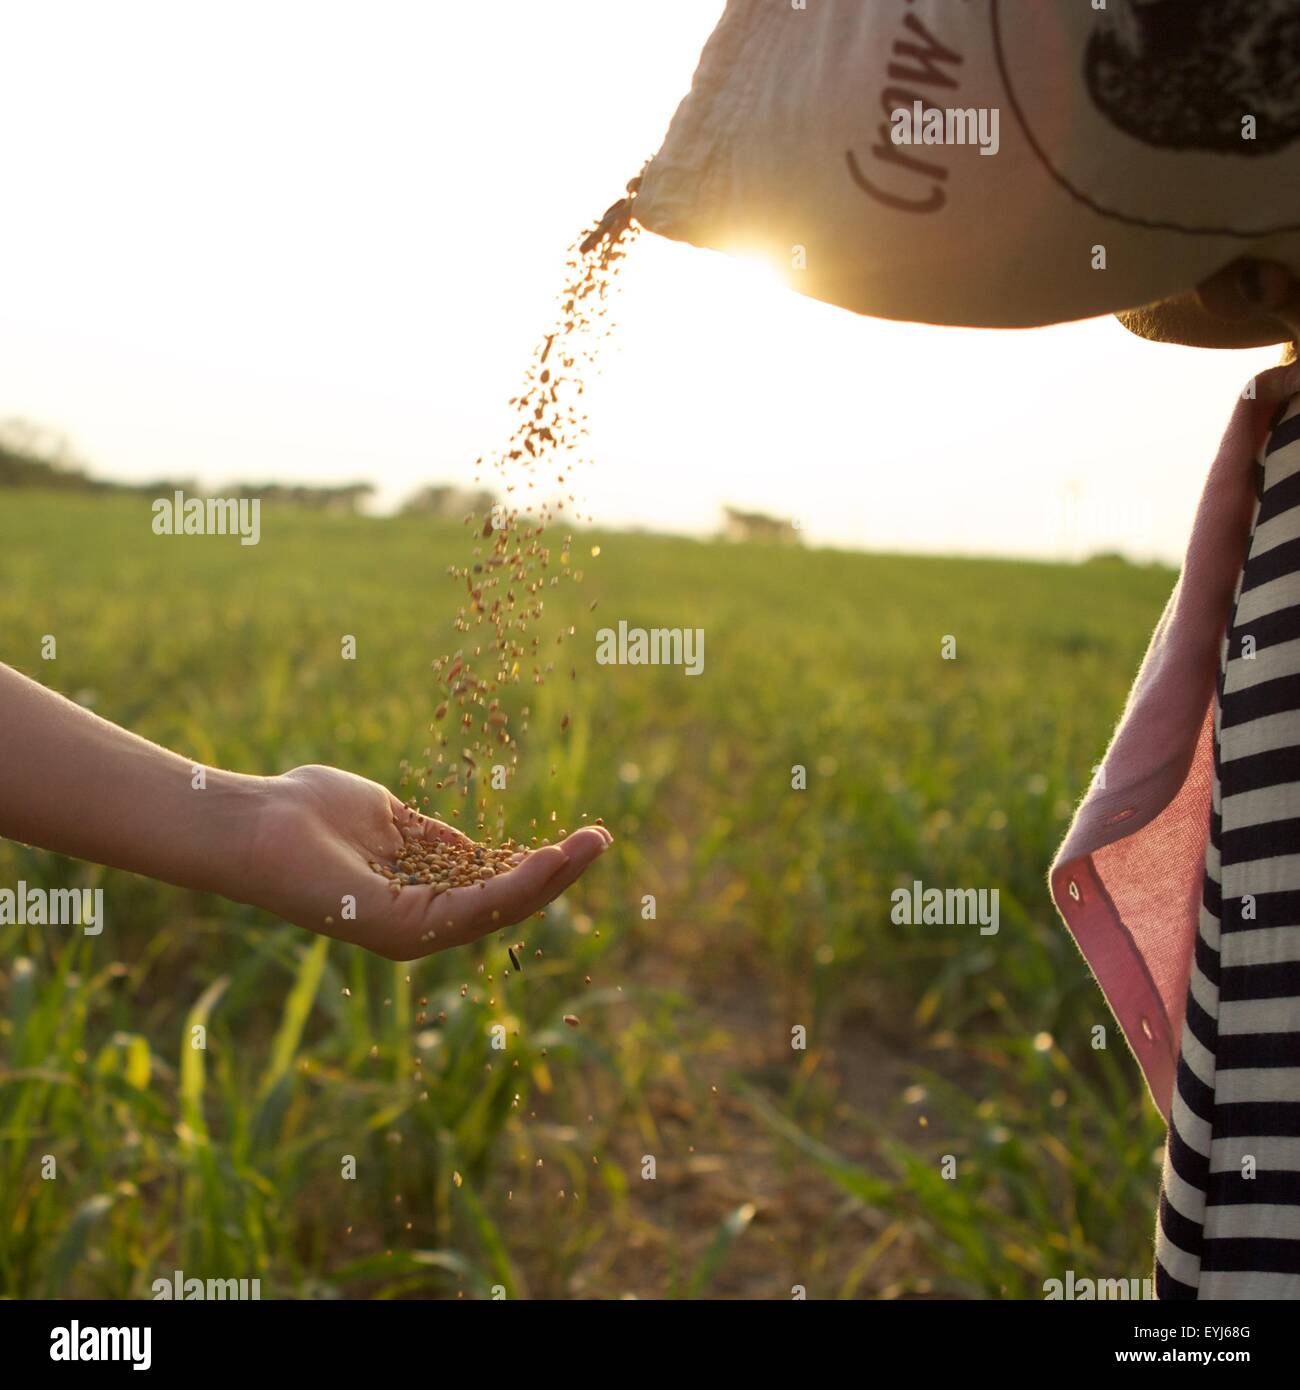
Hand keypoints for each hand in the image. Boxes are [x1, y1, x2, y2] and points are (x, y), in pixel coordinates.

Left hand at [237, 764, 610, 959]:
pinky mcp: (402, 929)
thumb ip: (430, 837)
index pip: (493, 886)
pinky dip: (518, 884)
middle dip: (560, 873)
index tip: (580, 838)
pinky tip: (550, 858)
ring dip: (552, 877)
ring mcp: (412, 931)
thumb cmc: (308, 812)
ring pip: (501, 908)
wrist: (254, 822)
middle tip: (602, 840)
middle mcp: (420, 923)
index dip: (539, 866)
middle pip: (507, 902)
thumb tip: (472, 847)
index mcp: (418, 896)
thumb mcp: (390, 818)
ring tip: (593, 845)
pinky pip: (474, 906)